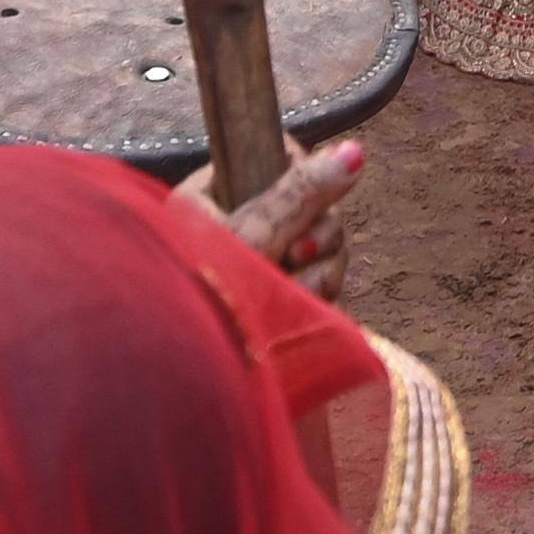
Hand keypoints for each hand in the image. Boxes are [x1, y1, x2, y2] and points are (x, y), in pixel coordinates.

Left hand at [174, 132, 366, 299]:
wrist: (182, 381)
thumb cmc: (200, 305)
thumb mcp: (248, 241)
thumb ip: (298, 197)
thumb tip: (351, 152)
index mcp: (210, 195)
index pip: (277, 156)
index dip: (304, 172)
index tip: (309, 196)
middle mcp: (238, 222)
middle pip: (311, 202)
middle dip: (316, 234)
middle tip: (296, 257)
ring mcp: (261, 260)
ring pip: (323, 243)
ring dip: (319, 268)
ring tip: (293, 291)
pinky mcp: (280, 295)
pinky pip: (321, 278)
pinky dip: (317, 293)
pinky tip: (301, 308)